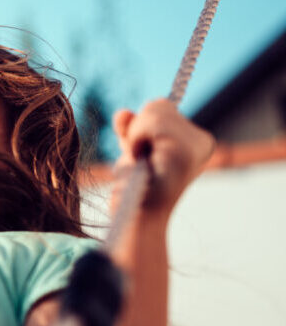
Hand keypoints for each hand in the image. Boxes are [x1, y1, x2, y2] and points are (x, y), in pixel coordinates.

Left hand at [112, 99, 214, 217]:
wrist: (136, 219)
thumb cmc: (135, 189)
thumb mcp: (133, 147)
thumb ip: (131, 125)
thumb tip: (123, 113)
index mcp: (197, 142)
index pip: (161, 108)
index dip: (142, 131)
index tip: (144, 157)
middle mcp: (203, 143)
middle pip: (158, 106)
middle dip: (138, 132)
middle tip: (141, 163)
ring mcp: (195, 147)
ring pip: (153, 110)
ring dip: (135, 138)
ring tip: (142, 165)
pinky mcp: (183, 152)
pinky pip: (151, 122)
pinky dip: (136, 140)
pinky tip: (142, 163)